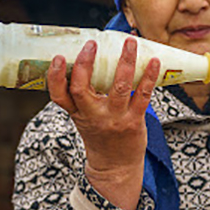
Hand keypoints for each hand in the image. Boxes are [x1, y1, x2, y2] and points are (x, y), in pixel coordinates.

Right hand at [48, 38, 159, 209]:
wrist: (115, 167)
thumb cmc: (99, 135)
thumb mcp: (83, 117)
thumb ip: (83, 95)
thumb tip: (92, 58)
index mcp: (77, 113)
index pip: (58, 96)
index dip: (55, 77)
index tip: (59, 57)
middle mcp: (93, 115)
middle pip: (83, 88)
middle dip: (86, 63)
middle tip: (92, 43)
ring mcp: (114, 118)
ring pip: (119, 87)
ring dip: (125, 61)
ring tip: (129, 42)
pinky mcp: (134, 122)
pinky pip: (143, 95)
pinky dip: (149, 76)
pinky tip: (154, 61)